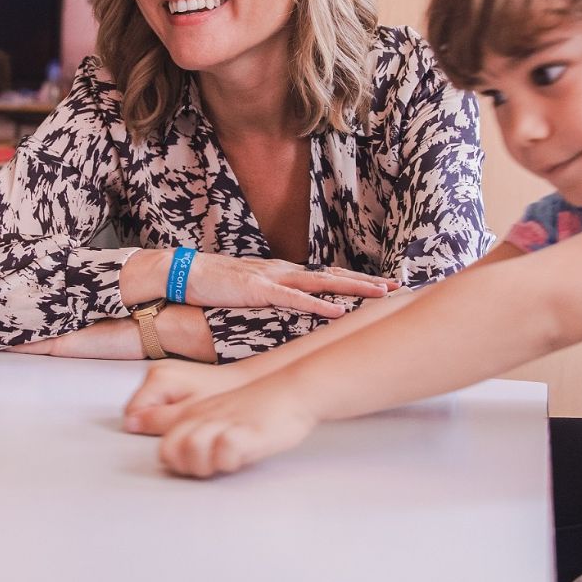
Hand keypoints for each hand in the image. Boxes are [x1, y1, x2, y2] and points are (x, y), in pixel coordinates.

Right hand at [122, 361, 265, 433]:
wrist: (243, 384)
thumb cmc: (222, 397)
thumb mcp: (188, 414)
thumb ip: (159, 419)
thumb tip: (130, 424)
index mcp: (158, 377)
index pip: (133, 412)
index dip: (148, 430)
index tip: (170, 434)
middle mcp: (156, 371)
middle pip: (141, 408)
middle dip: (157, 423)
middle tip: (182, 429)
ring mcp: (163, 373)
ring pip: (150, 406)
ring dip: (164, 419)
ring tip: (187, 423)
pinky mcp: (171, 378)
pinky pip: (160, 401)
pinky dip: (171, 411)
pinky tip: (188, 416)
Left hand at [157, 377, 320, 478]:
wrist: (291, 390)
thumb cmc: (258, 408)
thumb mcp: (220, 416)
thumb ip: (200, 434)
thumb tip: (187, 462)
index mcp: (194, 415)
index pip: (165, 449)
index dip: (178, 465)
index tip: (201, 466)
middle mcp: (203, 417)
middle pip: (171, 452)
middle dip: (188, 468)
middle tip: (214, 466)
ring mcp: (224, 423)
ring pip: (192, 447)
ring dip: (207, 463)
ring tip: (229, 460)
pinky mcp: (247, 430)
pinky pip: (226, 448)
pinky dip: (231, 458)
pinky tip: (244, 455)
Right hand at [177, 252, 395, 318]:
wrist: (185, 273)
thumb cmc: (215, 286)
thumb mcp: (251, 292)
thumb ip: (272, 298)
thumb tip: (291, 310)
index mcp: (283, 272)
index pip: (326, 275)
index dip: (355, 280)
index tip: (382, 286)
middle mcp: (283, 270)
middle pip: (333, 275)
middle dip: (366, 281)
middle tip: (397, 287)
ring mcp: (272, 277)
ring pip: (321, 281)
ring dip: (352, 287)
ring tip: (379, 293)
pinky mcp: (258, 289)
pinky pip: (293, 298)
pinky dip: (317, 304)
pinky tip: (336, 310)